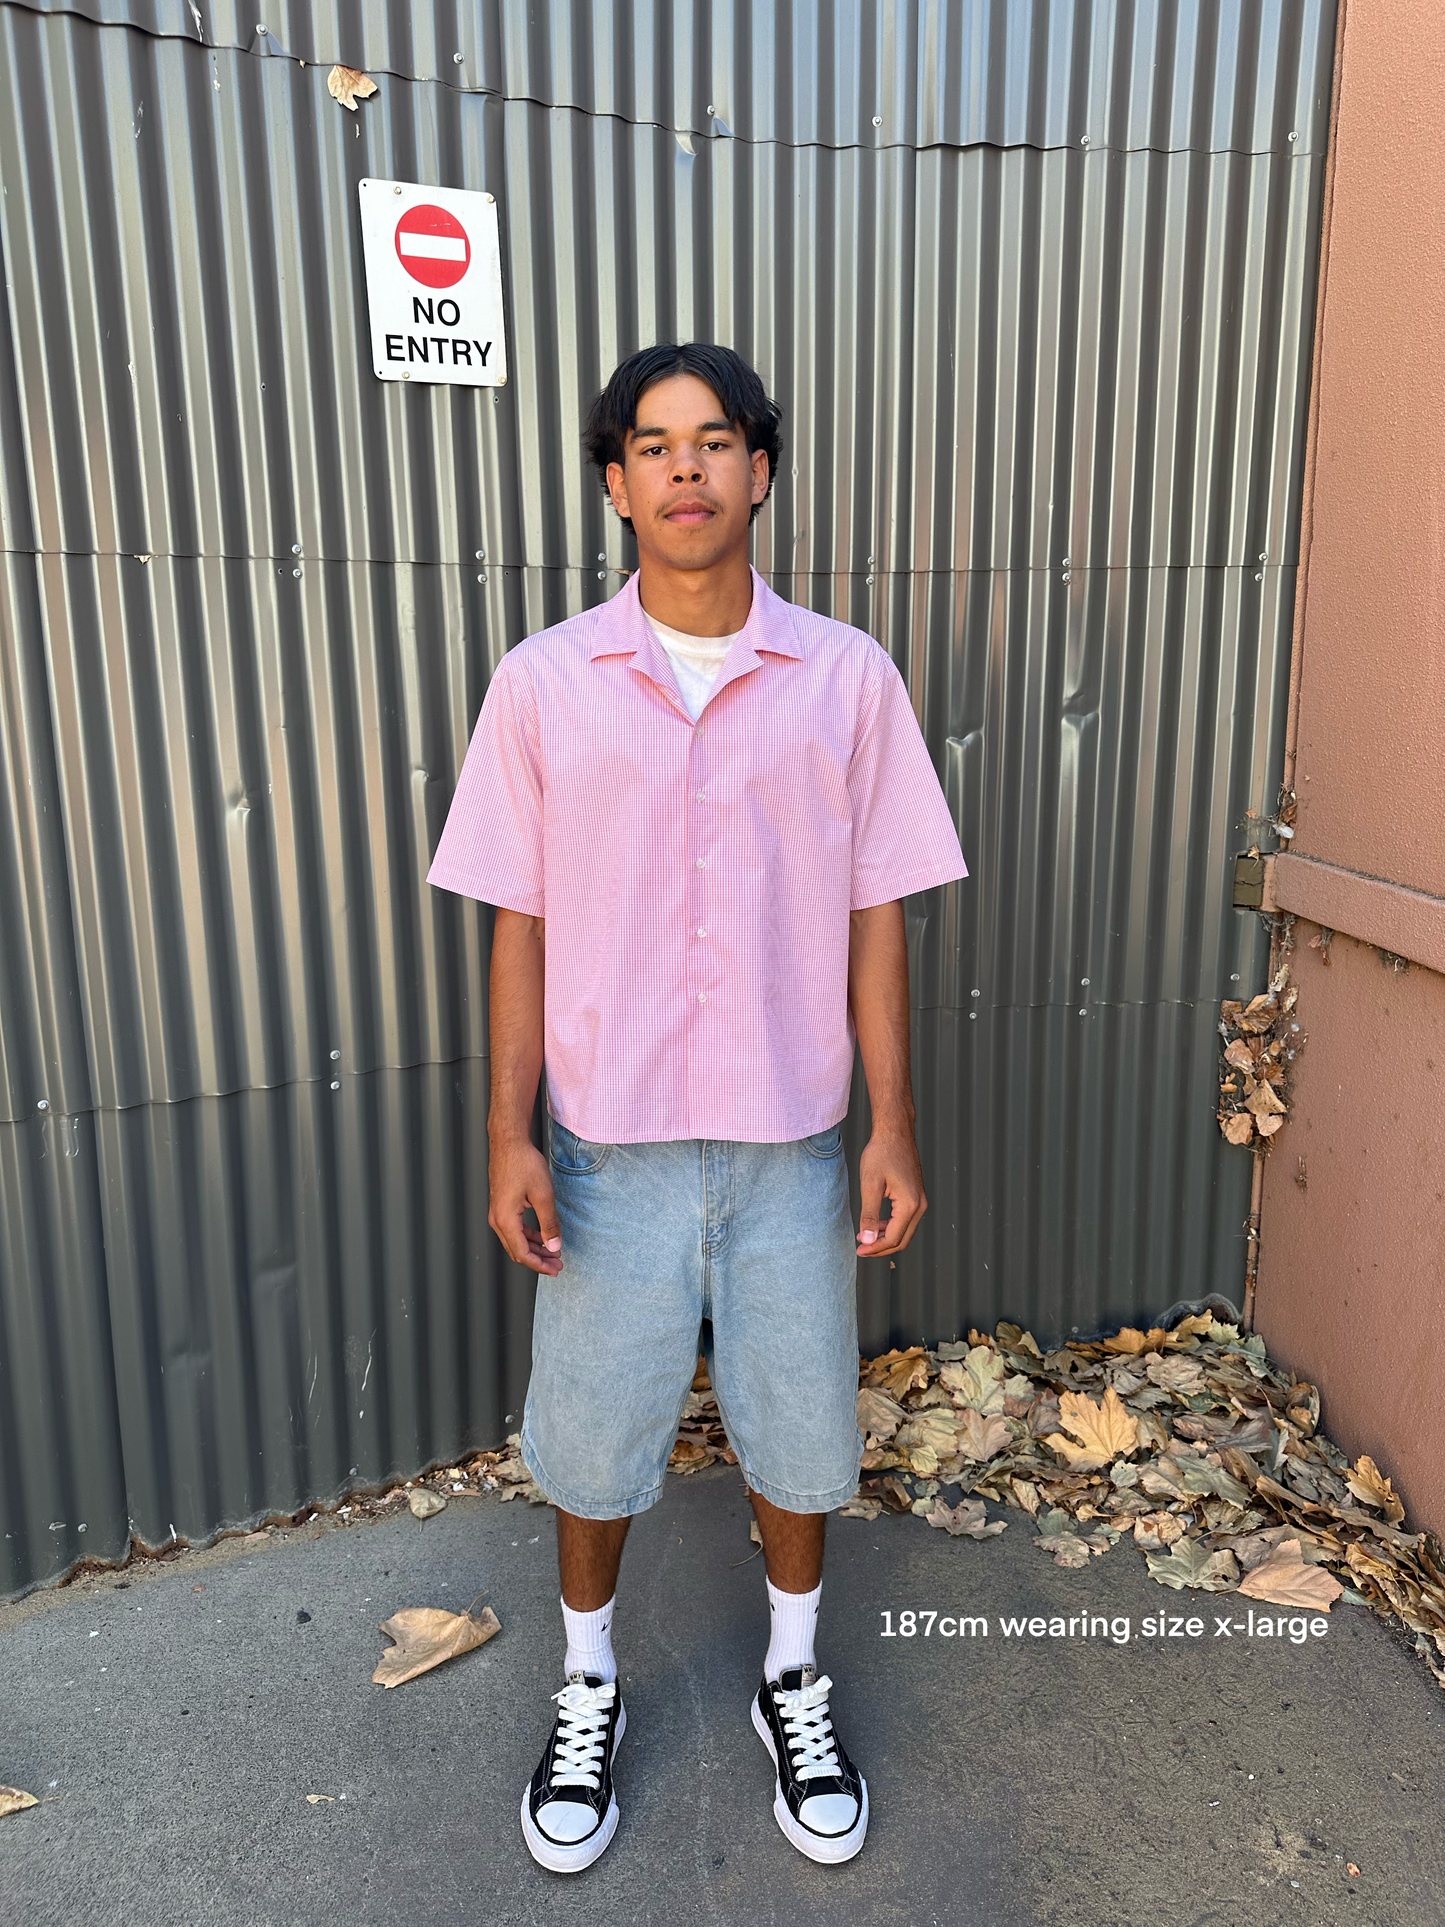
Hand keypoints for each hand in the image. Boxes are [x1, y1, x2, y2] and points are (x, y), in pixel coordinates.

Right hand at [487, 1134, 563, 1274]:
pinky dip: (529, 1236)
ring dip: (535, 1248)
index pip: (522, 1254)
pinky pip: (514, 1229)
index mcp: (505, 1220)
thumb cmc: (523, 1164)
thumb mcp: (543, 1195)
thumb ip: (549, 1224)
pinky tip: (543, 1236)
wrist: (509, 1143)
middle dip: (539, 1259)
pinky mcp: (501, 1206)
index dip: (540, 1265)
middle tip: (558, 1264)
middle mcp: (497, 1220)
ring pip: (516, 1241)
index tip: (555, 1269)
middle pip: (517, 1251)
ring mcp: (497, 1213)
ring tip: (553, 1251)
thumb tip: (554, 1246)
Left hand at [857, 1126, 926, 1256]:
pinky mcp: (916, 1196)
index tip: (858, 1250)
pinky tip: (876, 1223)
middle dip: (881, 1247)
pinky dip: (891, 1226)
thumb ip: (869, 1214)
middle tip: (861, 1249)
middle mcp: (920, 1205)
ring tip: (866, 1236)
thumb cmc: (882, 1153)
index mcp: (910, 1205)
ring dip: (885, 1237)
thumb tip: (868, 1240)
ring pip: (905, 1231)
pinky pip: (906, 1220)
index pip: (893, 1238)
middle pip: (902, 1239)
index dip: (874, 1248)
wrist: (895, 1132)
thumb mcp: (870, 1185)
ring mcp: (920, 1200)